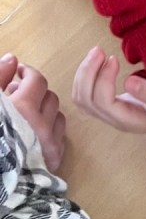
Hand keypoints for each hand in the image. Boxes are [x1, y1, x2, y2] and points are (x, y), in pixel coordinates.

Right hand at [0, 53, 66, 169]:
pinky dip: (50, 129)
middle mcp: (40, 125)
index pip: (37, 80)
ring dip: (44, 110)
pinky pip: (60, 135)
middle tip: (18, 95)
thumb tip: (13, 59)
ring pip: (58, 116)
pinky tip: (35, 131)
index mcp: (21, 109)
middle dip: (36, 92)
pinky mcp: (54, 159)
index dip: (27, 73)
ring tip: (27, 113)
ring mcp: (50, 144)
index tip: (18, 74)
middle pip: (50, 97)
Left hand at [73, 46, 145, 133]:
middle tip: (99, 50)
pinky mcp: (102, 106)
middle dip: (88, 72)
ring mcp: (106, 114)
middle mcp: (113, 120)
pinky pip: (82, 94)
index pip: (104, 102)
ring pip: (80, 98)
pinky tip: (95, 63)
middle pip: (86, 100)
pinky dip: (83, 76)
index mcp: (129, 121)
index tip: (114, 59)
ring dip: (83, 73)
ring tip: (97, 53)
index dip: (103, 79)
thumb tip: (129, 82)